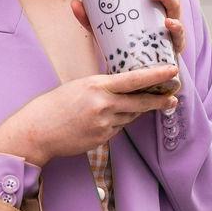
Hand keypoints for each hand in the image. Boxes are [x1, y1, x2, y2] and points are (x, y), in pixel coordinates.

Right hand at [0, 66, 180, 165]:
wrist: (37, 131)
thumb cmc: (55, 105)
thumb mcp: (80, 86)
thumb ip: (103, 87)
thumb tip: (124, 89)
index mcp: (98, 85)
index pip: (134, 79)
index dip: (156, 75)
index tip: (173, 72)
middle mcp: (103, 104)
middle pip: (140, 102)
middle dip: (159, 100)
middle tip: (173, 97)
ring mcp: (104, 124)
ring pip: (130, 116)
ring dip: (135, 111)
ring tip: (133, 106)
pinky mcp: (102, 139)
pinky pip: (118, 128)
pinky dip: (118, 122)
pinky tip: (106, 120)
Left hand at [69, 0, 186, 56]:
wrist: (141, 69)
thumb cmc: (128, 41)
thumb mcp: (108, 26)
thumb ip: (92, 16)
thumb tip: (74, 3)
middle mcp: (168, 9)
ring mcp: (173, 25)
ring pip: (176, 5)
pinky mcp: (175, 44)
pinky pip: (179, 34)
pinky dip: (176, 27)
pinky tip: (167, 23)